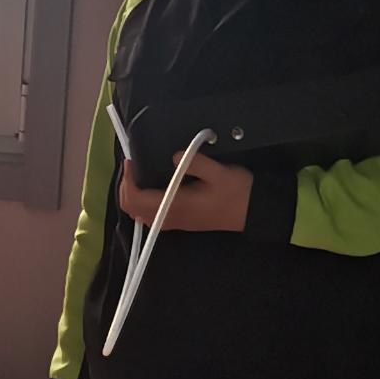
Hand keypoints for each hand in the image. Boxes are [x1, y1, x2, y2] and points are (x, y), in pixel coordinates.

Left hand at [119, 155, 252, 233]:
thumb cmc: (237, 192)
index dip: (127, 180)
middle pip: (131, 209)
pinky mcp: (180, 222)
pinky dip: (142, 202)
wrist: (253, 211)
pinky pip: (150, 215)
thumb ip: (195, 162)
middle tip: (132, 166)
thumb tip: (173, 156)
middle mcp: (170, 217)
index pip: (136, 199)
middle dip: (126, 186)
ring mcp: (175, 222)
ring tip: (138, 174)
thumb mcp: (219, 172)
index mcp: (176, 205)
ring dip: (132, 195)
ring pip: (139, 214)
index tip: (131, 161)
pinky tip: (151, 187)